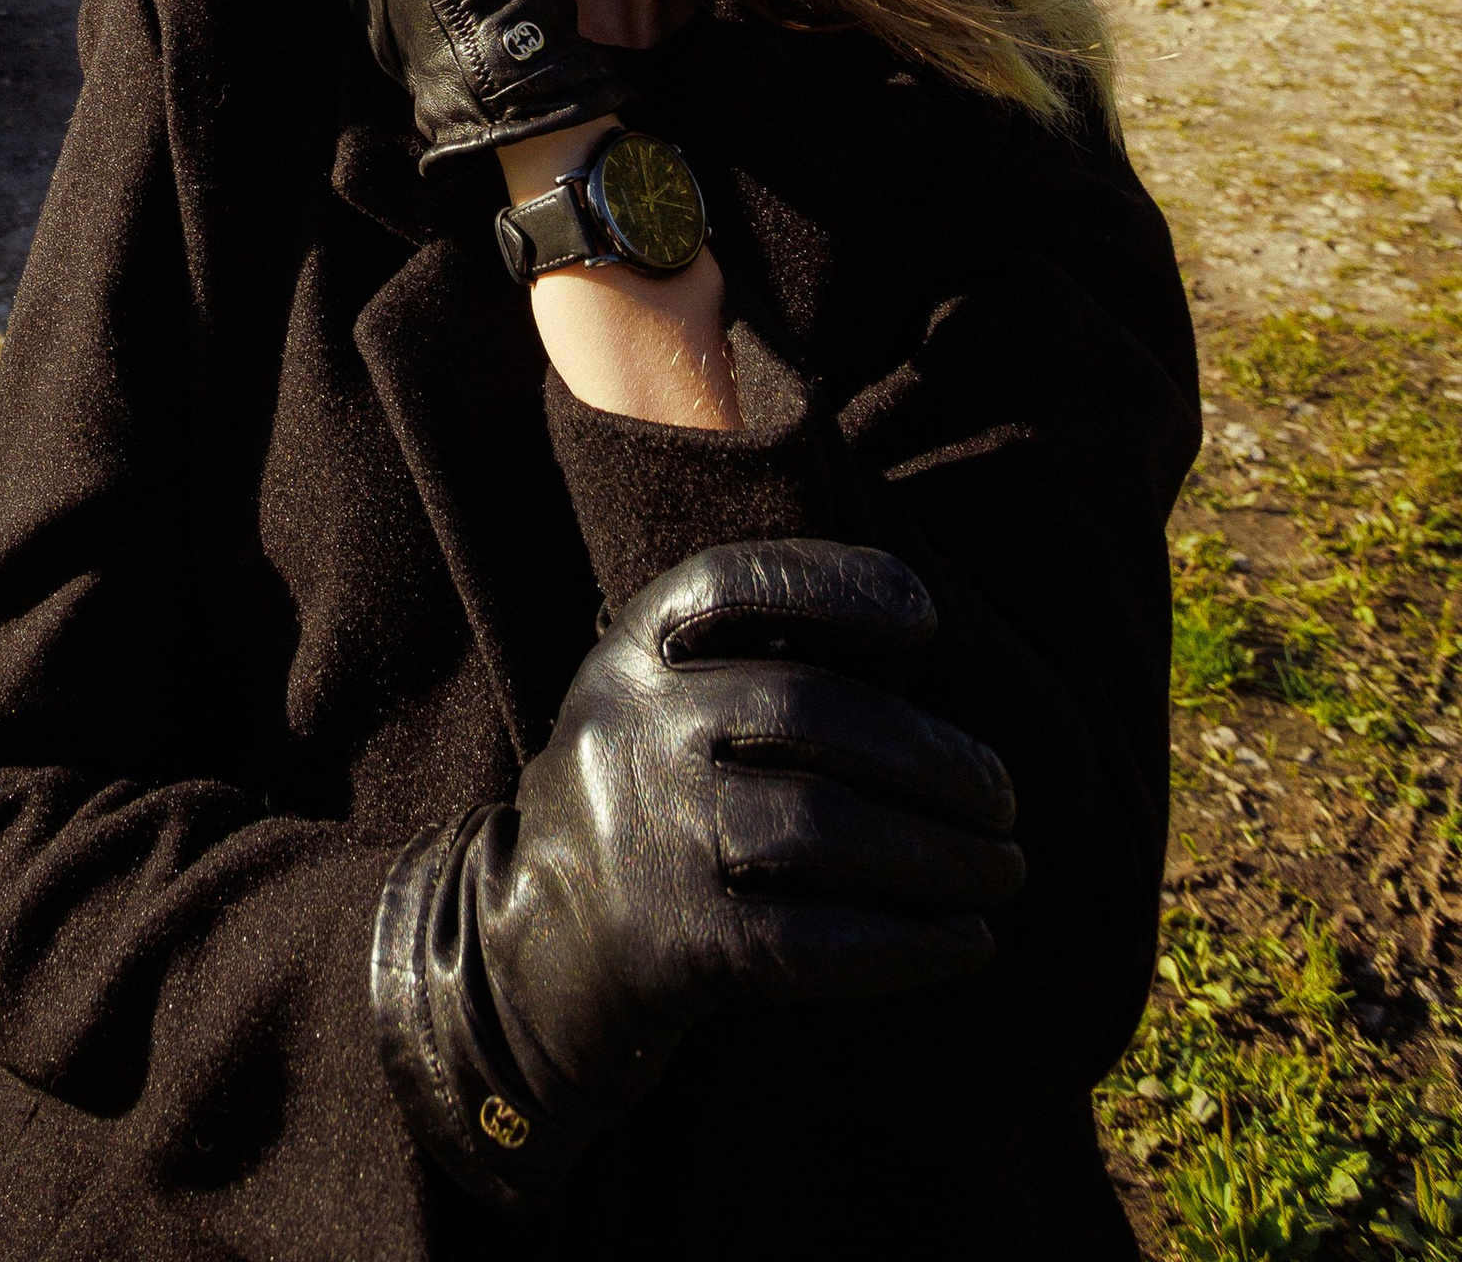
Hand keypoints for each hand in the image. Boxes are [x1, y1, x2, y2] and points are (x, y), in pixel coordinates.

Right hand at [373, 540, 1021, 1206]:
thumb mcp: (657, 704)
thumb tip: (923, 641)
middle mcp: (633, 727)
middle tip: (1006, 798)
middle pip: (810, 709)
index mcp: (630, 651)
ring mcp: (649, 836)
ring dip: (938, 854)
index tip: (926, 616)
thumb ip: (753, 662)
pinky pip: (813, 939)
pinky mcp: (674, 943)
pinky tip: (966, 942)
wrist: (530, 955)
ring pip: (824, 824)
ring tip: (1005, 870)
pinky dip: (905, 942)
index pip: (733, 582)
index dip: (835, 583)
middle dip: (932, 753)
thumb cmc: (644, 806)